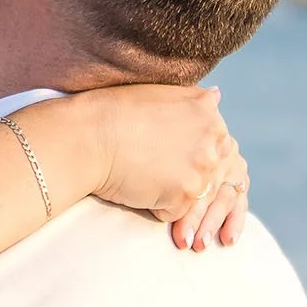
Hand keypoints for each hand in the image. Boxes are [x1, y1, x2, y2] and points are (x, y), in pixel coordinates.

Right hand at [86, 84, 250, 249]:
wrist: (89, 137)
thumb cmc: (115, 113)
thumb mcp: (162, 93)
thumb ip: (194, 101)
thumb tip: (217, 95)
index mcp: (208, 111)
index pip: (213, 142)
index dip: (186, 150)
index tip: (159, 147)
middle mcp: (213, 138)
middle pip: (207, 170)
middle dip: (182, 172)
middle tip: (148, 160)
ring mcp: (202, 168)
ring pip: (193, 192)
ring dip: (168, 189)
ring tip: (142, 171)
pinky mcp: (186, 195)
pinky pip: (176, 212)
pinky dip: (156, 207)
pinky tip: (138, 186)